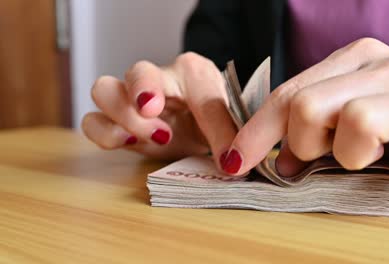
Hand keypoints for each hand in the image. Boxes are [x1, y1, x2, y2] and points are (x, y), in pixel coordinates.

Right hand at [82, 52, 236, 169]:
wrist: (204, 126)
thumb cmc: (216, 117)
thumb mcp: (229, 122)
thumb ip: (227, 136)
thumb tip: (232, 163)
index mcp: (190, 72)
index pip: (185, 78)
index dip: (159, 91)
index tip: (153, 110)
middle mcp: (158, 78)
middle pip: (133, 73)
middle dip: (140, 104)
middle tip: (162, 133)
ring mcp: (134, 98)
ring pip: (103, 90)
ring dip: (121, 120)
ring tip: (150, 140)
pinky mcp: (119, 123)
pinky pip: (93, 121)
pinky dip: (105, 134)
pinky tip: (129, 142)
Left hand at [224, 38, 388, 190]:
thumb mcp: (349, 113)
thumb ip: (310, 128)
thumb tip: (276, 161)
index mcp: (358, 58)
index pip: (289, 94)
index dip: (256, 133)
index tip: (235, 164)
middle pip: (309, 108)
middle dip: (305, 145)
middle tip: (327, 156)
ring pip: (357, 123)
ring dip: (353, 158)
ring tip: (371, 158)